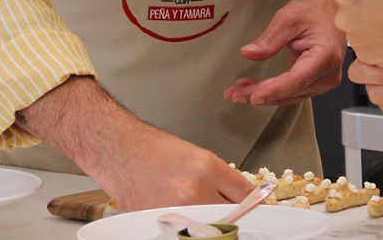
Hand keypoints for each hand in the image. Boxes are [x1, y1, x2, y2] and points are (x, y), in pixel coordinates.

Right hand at [18, 77, 252, 209]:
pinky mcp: (161, 223)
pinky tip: (195, 225)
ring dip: (217, 225)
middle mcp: (193, 192)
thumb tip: (246, 198)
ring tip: (213, 218)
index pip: (246, 196)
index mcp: (207, 169)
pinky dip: (195, 230)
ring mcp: (176, 211)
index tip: (263, 210)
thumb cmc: (155, 150)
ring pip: (212, 228)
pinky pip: (188, 232)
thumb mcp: (198, 156)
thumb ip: (223, 179)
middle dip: (238, 218)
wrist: (119, 151)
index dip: (257, 206)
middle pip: (231, 217)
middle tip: (239, 218)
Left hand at [224, 0, 345, 105]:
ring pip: (290, 96)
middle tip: (235, 93)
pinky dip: (275, 91)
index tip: (252, 95)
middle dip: (260, 94)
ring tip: (240, 91)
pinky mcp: (318, 81)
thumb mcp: (288, 18)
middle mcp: (328, 73)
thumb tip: (249, 53)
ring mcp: (325, 79)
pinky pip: (294, 91)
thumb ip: (269, 39)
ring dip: (265, 95)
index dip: (271, 90)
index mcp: (325, 56)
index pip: (295, 80)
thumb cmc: (317, 10)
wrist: (332, 9)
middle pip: (290, 92)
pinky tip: (258, 89)